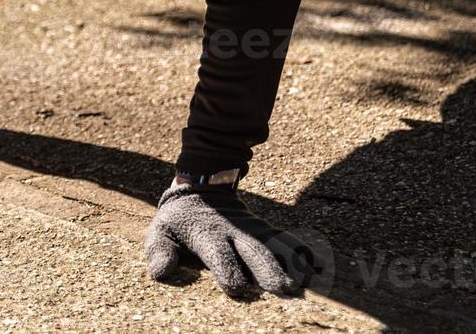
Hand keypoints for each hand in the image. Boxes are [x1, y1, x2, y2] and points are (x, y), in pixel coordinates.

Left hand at [144, 181, 312, 297]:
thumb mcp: (160, 232)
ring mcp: (253, 230)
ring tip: (302, 283)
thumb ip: (159, 253)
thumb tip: (161, 274)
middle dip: (268, 269)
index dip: (226, 269)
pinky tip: (316, 267)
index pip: (218, 253)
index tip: (236, 288)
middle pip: (253, 251)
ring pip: (273, 246)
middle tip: (282, 289)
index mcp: (207, 235)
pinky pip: (285, 240)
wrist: (202, 186)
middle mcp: (234, 232)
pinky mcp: (265, 230)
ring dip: (289, 263)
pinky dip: (301, 251)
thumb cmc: (178, 221)